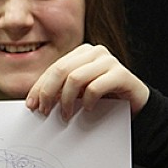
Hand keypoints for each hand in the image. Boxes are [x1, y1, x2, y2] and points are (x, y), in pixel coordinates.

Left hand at [26, 44, 149, 120]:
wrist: (136, 105)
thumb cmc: (103, 98)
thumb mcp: (77, 92)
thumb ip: (60, 90)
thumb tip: (35, 101)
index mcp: (81, 53)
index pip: (53, 68)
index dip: (40, 87)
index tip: (32, 104)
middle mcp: (95, 52)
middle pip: (61, 70)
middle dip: (48, 92)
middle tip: (45, 111)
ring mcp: (109, 61)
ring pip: (75, 78)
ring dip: (66, 100)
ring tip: (66, 114)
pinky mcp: (121, 74)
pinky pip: (95, 87)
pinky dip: (87, 101)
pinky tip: (87, 109)